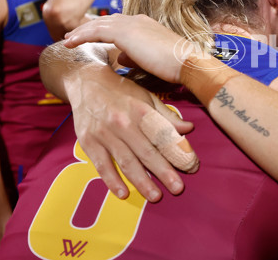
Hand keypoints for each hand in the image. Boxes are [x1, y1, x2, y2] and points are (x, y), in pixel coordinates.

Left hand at [64, 14, 196, 83]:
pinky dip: (81, 36)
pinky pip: (95, 32)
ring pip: (97, 25)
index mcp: (145, 24)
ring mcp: (130, 24)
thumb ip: (134, 56)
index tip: (91, 37)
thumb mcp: (151, 59)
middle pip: (106, 21)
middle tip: (73, 36)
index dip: (103, 30)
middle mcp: (137, 20)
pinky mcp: (123, 33)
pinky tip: (70, 44)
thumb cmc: (174, 65)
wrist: (186, 62)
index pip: (119, 24)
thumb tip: (121, 58)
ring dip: (80, 32)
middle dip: (88, 28)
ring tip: (67, 40)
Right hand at [68, 64, 198, 201]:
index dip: (177, 153)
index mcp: (141, 110)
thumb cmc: (121, 90)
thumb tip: (189, 128)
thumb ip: (167, 115)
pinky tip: (123, 193)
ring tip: (155, 196)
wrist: (86, 81)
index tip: (191, 167)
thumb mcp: (147, 96)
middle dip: (163, 172)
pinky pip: (101, 165)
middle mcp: (123, 123)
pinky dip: (111, 180)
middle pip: (146, 152)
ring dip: (141, 181)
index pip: (163, 136)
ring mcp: (104, 133)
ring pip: (126, 162)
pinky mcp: (89, 141)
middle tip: (178, 188)